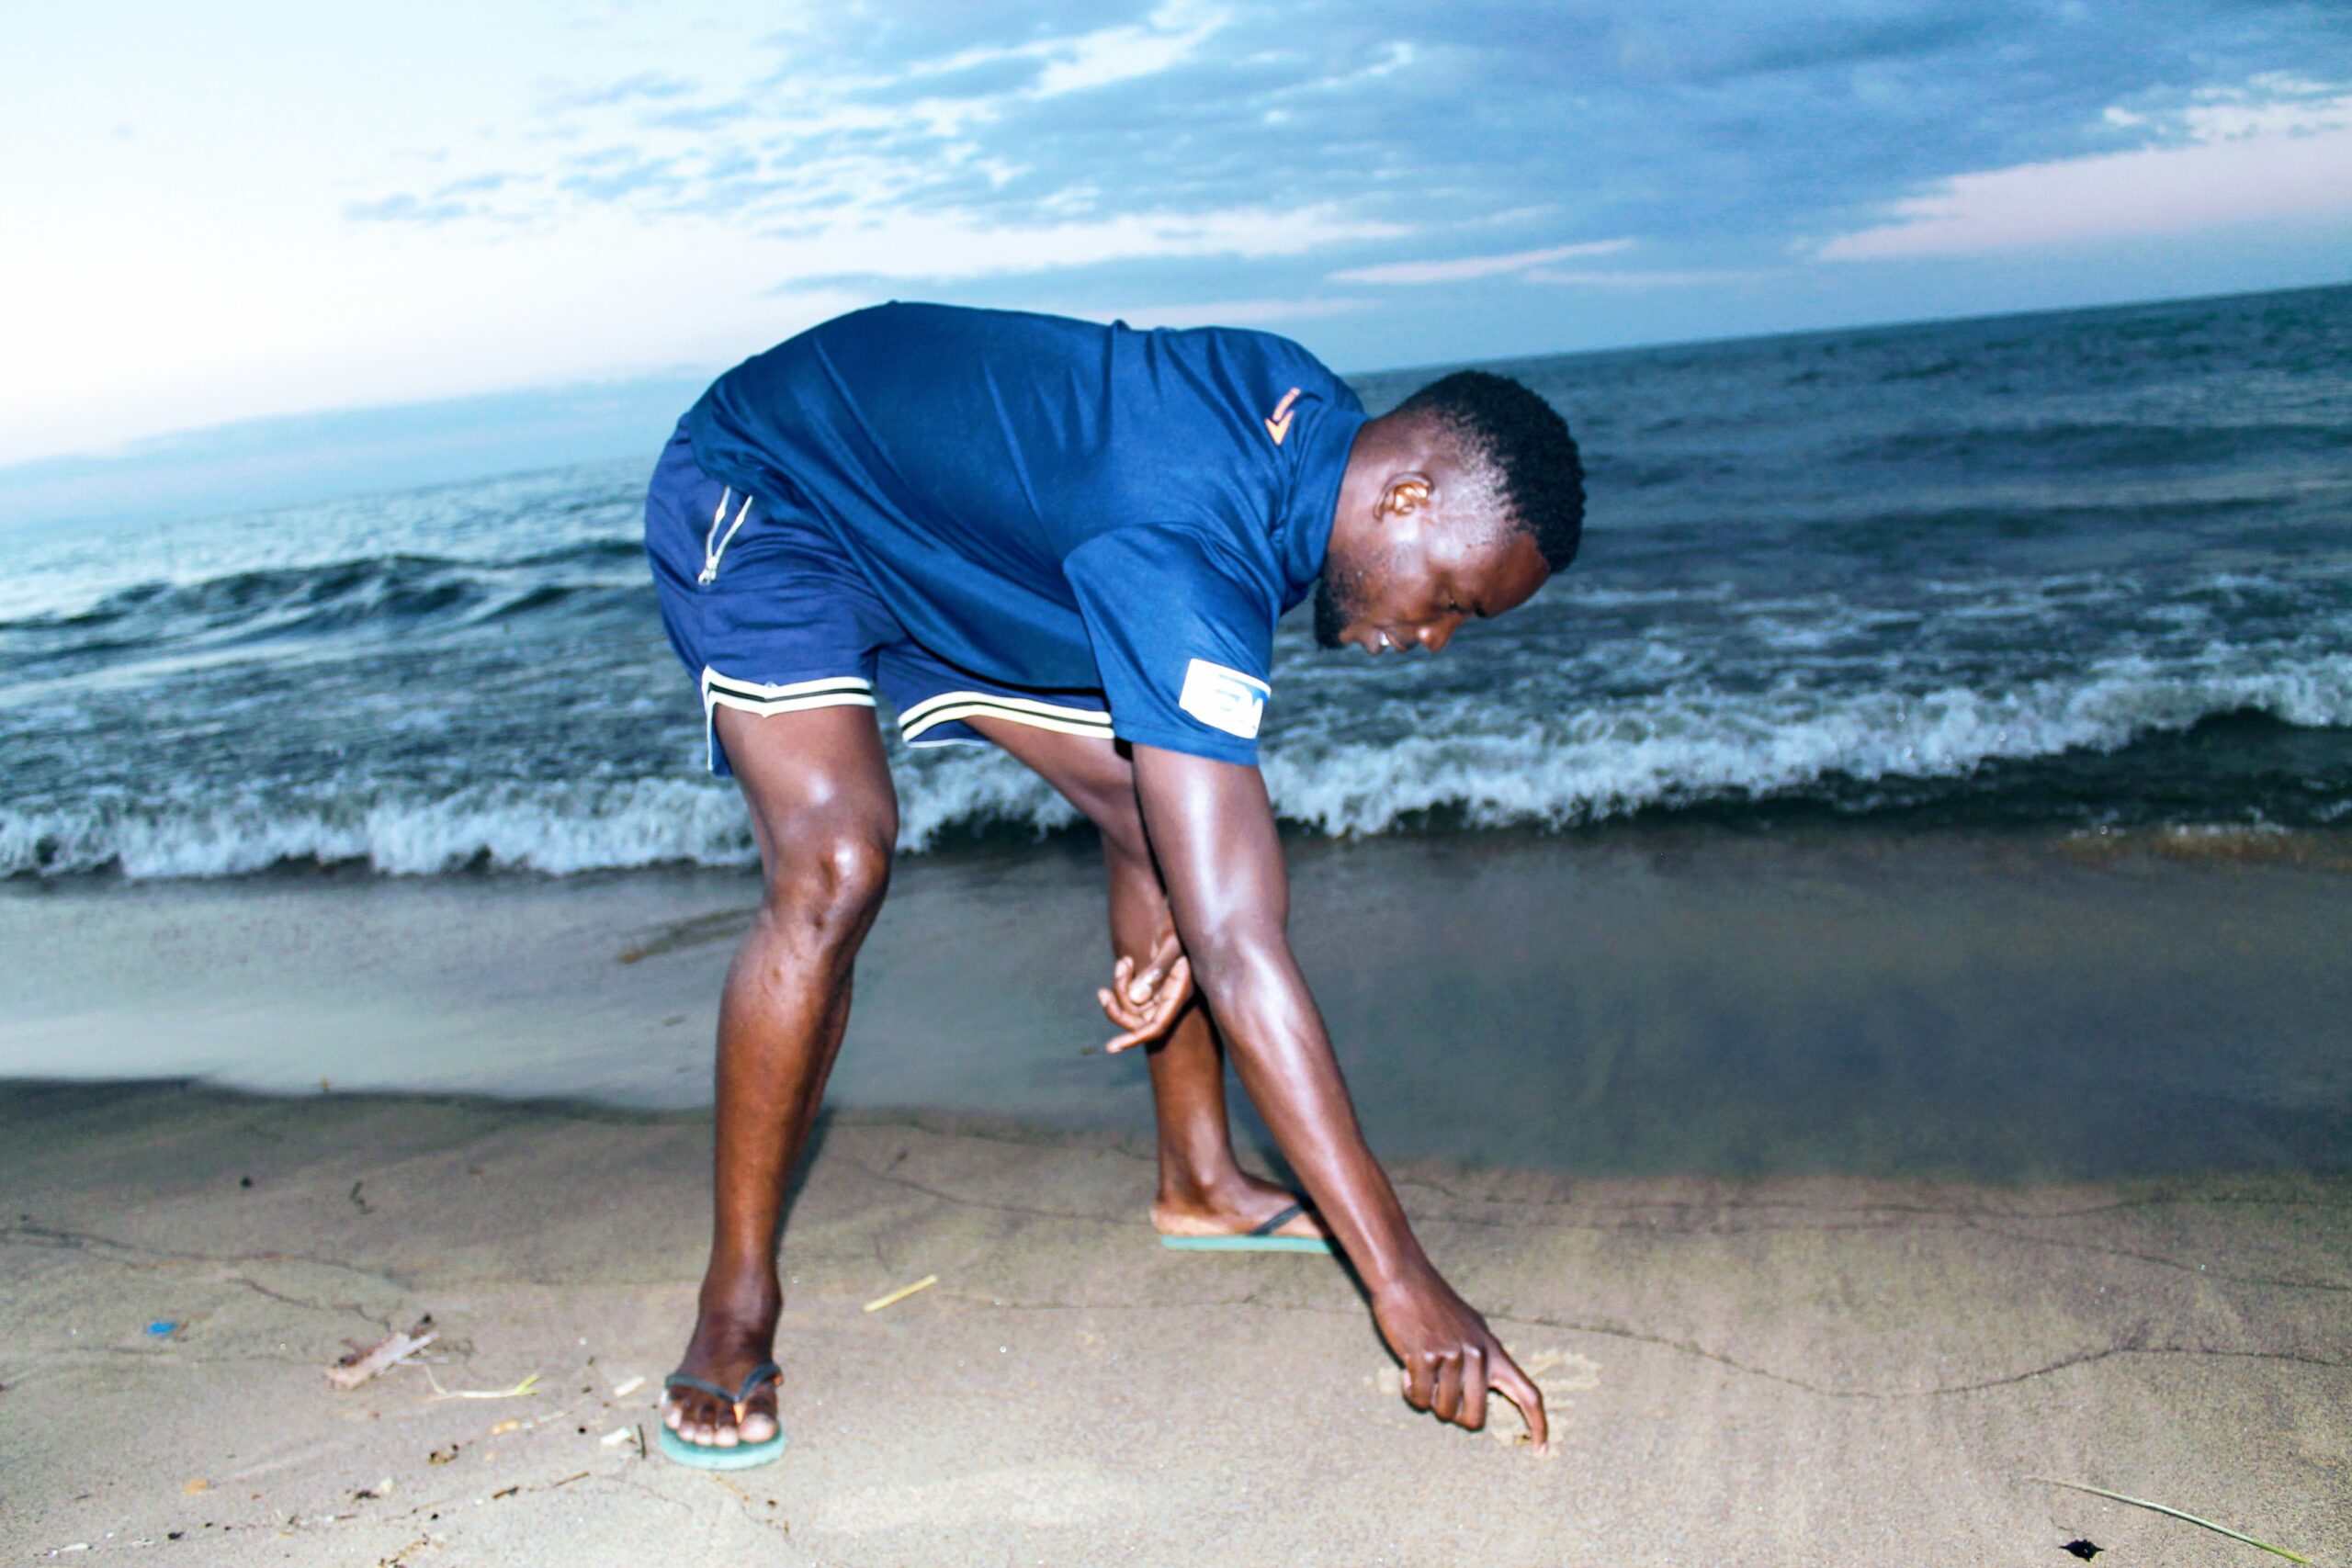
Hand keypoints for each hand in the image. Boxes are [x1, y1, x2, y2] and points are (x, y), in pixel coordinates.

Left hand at [1094, 926, 1192, 1052]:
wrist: (1184, 910)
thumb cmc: (1182, 925)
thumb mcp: (1170, 944)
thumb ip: (1156, 972)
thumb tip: (1135, 998)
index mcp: (1180, 994)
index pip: (1157, 1027)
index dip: (1134, 1038)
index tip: (1111, 1047)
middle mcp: (1171, 997)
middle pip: (1140, 1019)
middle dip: (1119, 1008)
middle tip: (1103, 993)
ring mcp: (1163, 991)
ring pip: (1134, 1005)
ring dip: (1121, 988)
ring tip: (1123, 963)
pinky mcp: (1155, 981)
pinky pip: (1134, 992)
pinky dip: (1124, 981)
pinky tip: (1125, 963)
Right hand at [1371, 1269, 1548, 1450]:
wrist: (1404, 1279)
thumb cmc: (1435, 1304)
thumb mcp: (1471, 1326)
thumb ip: (1482, 1356)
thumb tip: (1490, 1385)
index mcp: (1494, 1350)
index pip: (1528, 1393)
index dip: (1539, 1425)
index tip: (1542, 1451)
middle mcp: (1478, 1355)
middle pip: (1475, 1418)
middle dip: (1456, 1417)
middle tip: (1441, 1397)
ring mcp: (1452, 1357)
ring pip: (1444, 1410)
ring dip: (1429, 1400)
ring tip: (1422, 1372)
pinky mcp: (1425, 1357)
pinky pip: (1419, 1397)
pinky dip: (1410, 1391)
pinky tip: (1406, 1370)